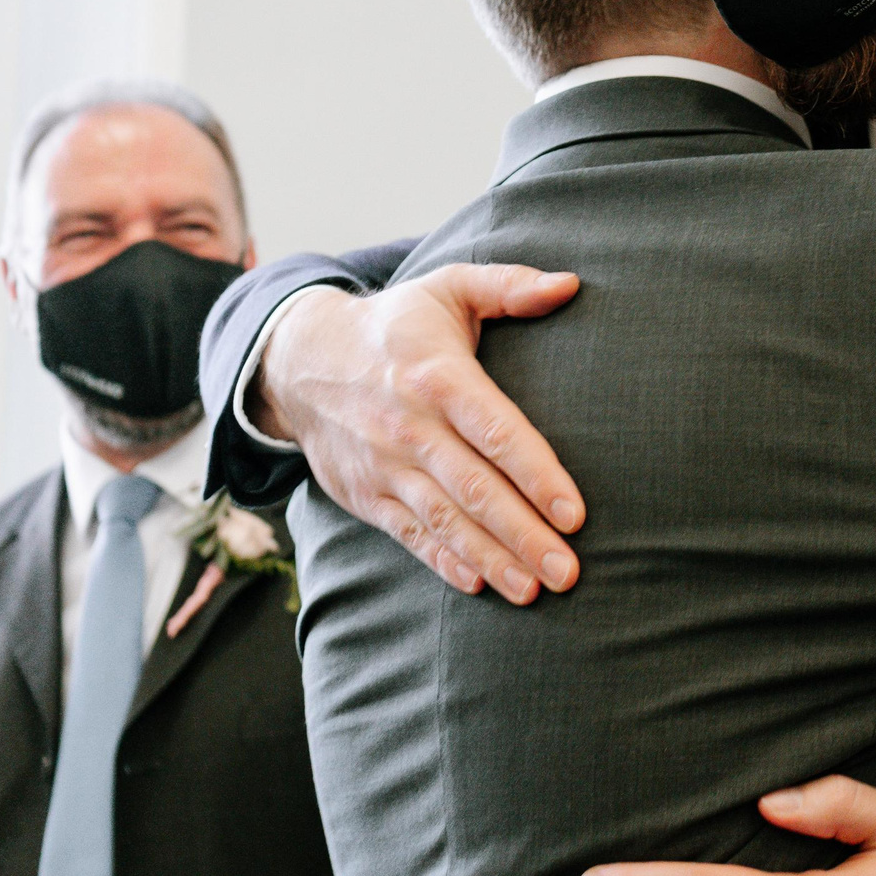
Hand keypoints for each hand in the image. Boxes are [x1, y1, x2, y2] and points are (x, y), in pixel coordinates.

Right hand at [251, 263, 582, 601]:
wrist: (301, 360)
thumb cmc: (396, 325)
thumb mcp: (447, 288)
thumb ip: (509, 285)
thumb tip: (571, 284)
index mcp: (439, 377)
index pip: (495, 431)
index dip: (535, 474)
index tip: (574, 513)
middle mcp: (410, 427)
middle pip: (474, 489)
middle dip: (523, 535)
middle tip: (568, 572)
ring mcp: (384, 465)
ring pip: (444, 520)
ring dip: (491, 559)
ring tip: (533, 591)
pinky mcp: (365, 494)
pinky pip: (408, 534)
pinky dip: (443, 561)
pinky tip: (479, 585)